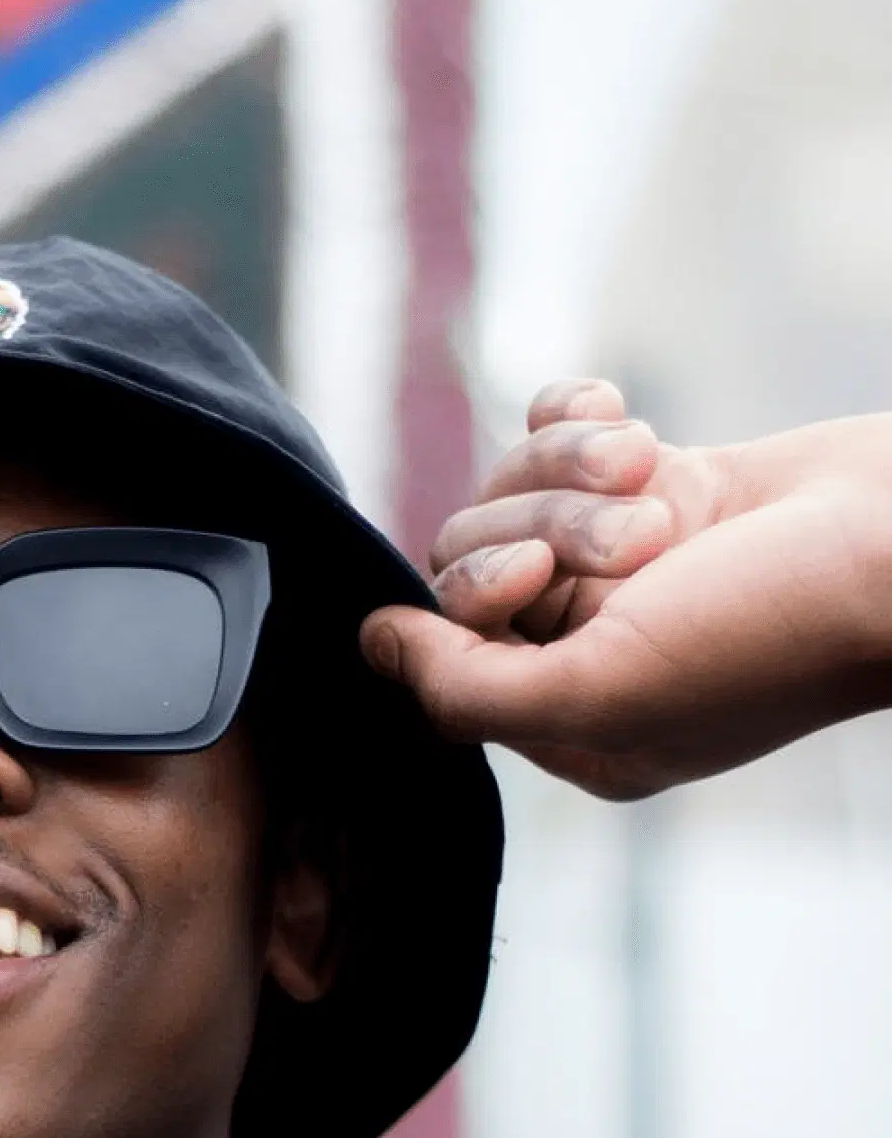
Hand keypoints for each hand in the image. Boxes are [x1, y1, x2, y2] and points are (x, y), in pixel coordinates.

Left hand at [361, 380, 891, 797]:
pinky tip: (625, 418)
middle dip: (541, 524)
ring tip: (651, 478)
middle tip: (637, 539)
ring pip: (514, 487)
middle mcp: (587, 647)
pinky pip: (556, 428)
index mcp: (572, 722)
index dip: (473, 595)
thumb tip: (371, 644)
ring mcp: (622, 563)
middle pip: (472, 557)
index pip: (446, 650)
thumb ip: (463, 688)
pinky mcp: (658, 483)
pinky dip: (578, 414)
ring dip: (573, 468)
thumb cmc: (768, 633)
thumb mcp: (598, 694)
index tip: (538, 577)